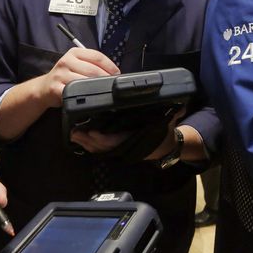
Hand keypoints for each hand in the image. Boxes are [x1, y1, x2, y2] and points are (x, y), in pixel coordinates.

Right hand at [35, 47, 119, 108]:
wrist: (44, 87)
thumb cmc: (65, 75)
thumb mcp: (77, 64)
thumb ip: (92, 64)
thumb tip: (113, 72)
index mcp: (74, 52)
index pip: (97, 56)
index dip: (110, 66)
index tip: (117, 73)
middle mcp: (66, 61)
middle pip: (93, 69)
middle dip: (105, 78)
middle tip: (111, 85)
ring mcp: (60, 74)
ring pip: (84, 81)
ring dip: (96, 87)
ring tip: (102, 90)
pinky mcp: (55, 88)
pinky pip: (73, 92)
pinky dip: (83, 95)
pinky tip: (87, 96)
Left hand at [70, 106, 185, 156]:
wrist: (168, 147)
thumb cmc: (166, 132)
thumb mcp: (171, 122)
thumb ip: (173, 112)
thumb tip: (179, 103)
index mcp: (137, 140)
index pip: (117, 142)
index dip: (103, 138)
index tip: (91, 132)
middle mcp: (126, 147)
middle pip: (103, 147)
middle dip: (88, 141)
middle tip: (74, 132)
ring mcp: (121, 149)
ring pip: (99, 149)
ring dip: (85, 143)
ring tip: (73, 134)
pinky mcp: (117, 148)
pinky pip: (100, 148)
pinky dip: (89, 144)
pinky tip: (80, 137)